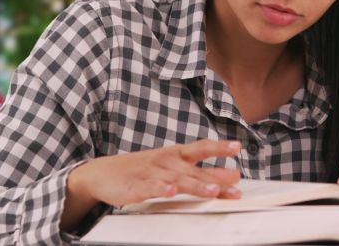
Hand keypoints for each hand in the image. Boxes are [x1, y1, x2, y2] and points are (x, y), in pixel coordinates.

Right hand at [70, 140, 242, 207]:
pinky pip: (150, 188)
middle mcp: (166, 162)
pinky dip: (160, 189)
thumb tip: (231, 177)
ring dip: (195, 185)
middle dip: (215, 178)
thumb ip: (201, 172)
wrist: (101, 173)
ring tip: (213, 191)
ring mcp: (151, 174)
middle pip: (194, 170)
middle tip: (234, 184)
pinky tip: (170, 191)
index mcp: (176, 155)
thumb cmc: (142, 169)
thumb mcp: (173, 167)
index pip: (201, 148)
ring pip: (177, 180)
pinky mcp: (135, 187)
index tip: (237, 146)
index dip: (219, 147)